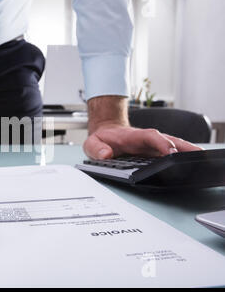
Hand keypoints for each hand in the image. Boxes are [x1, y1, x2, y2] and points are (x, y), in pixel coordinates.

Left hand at [84, 96, 202, 159]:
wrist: (105, 132)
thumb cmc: (101, 139)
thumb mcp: (91, 144)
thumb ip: (97, 149)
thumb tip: (106, 154)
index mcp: (132, 136)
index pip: (149, 136)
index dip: (160, 142)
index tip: (169, 150)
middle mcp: (145, 139)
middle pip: (167, 139)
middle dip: (181, 145)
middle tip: (195, 153)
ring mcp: (151, 145)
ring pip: (172, 144)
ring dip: (185, 150)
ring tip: (199, 157)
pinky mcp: (154, 150)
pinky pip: (170, 151)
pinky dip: (181, 154)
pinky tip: (191, 160)